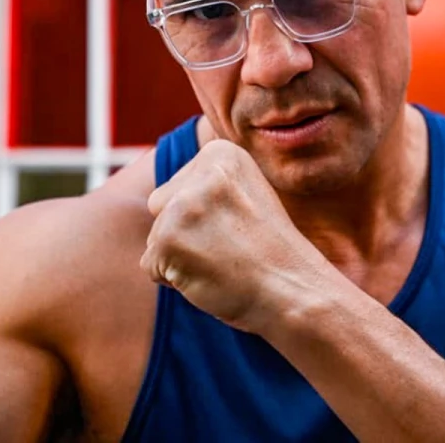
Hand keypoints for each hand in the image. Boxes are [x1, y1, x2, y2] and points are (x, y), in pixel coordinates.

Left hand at [142, 139, 331, 333]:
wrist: (293, 291)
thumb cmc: (271, 252)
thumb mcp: (244, 196)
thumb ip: (205, 186)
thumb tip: (158, 197)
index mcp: (222, 153)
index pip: (177, 186)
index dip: (201, 217)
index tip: (237, 226)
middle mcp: (201, 172)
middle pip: (160, 206)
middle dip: (183, 233)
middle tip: (229, 247)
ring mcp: (183, 206)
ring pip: (155, 237)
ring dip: (181, 258)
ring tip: (224, 263)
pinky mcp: (168, 241)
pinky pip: (151, 265)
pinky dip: (175, 280)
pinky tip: (211, 278)